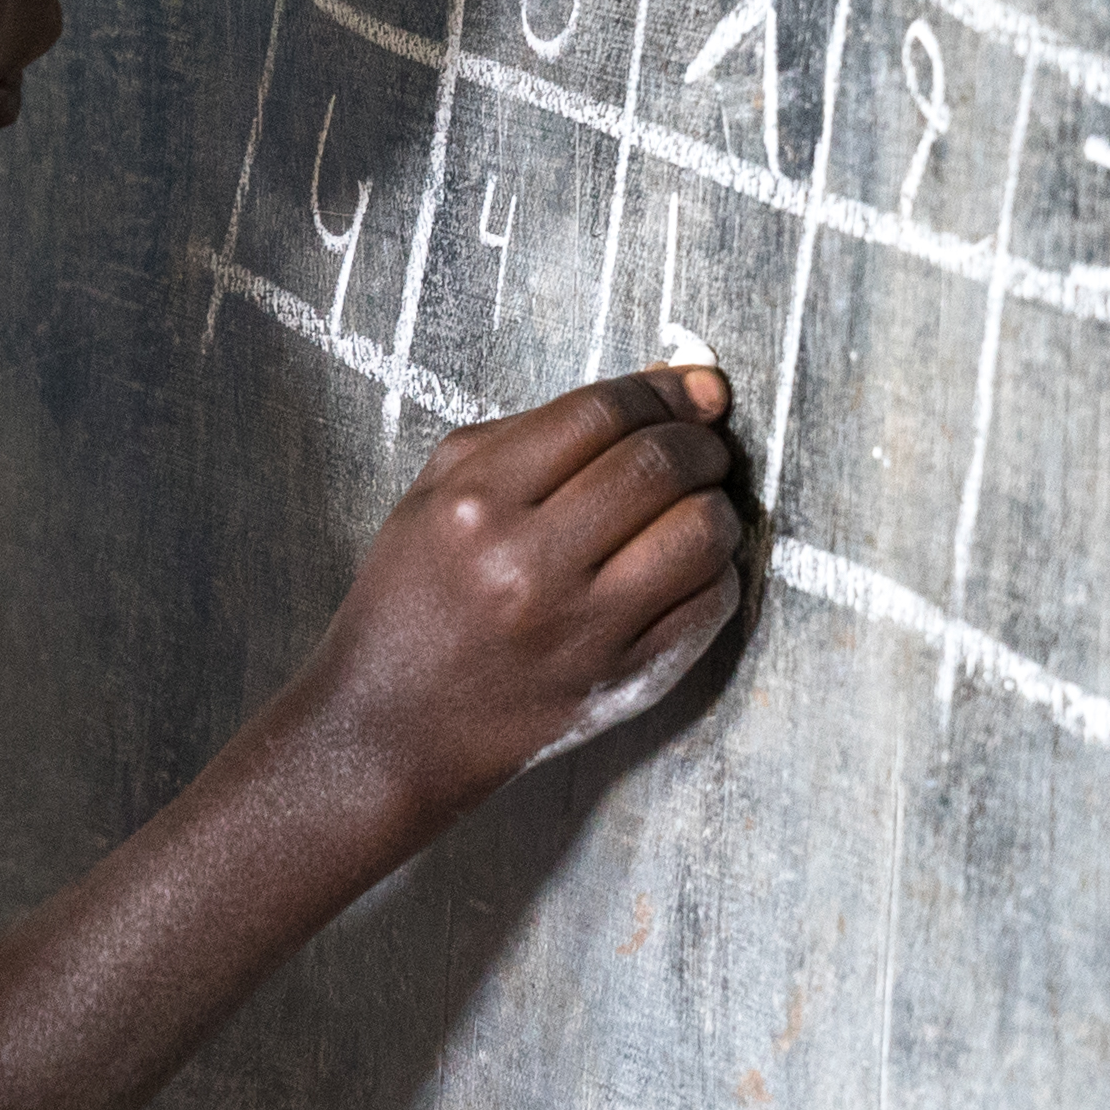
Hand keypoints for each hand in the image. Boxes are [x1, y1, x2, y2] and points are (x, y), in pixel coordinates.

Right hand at [301, 365, 747, 818]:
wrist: (391, 725)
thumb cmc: (415, 597)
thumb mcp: (436, 492)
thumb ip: (533, 429)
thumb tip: (661, 384)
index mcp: (476, 502)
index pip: (601, 412)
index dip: (663, 390)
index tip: (694, 390)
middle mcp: (527, 563)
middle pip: (658, 463)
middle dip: (701, 441)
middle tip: (705, 446)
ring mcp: (580, 628)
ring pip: (699, 532)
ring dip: (718, 504)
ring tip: (701, 504)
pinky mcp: (619, 681)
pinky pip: (709, 606)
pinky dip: (718, 572)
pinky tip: (693, 566)